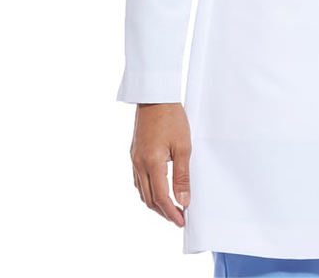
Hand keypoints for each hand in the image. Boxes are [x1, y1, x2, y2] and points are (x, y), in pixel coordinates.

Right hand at [129, 102, 190, 226]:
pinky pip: (138, 180)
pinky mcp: (134, 154)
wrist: (155, 97)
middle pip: (149, 199)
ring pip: (142, 191)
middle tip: (178, 218)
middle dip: (163, 212)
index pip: (161, 197)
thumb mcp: (183, 146)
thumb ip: (182, 175)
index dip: (171, 212)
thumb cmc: (171, 117)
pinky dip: (148, 191)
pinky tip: (157, 190)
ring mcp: (134, 159)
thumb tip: (184, 200)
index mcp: (151, 163)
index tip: (182, 221)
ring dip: (155, 203)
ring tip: (170, 208)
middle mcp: (139, 164)